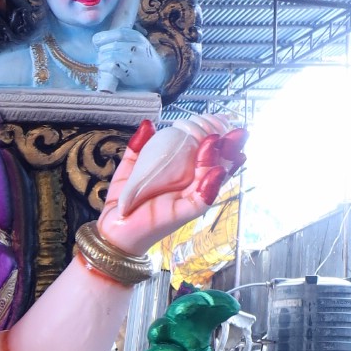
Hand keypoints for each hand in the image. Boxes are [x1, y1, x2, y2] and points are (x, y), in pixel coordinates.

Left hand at [93, 26, 157, 95]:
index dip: (104, 36)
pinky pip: (112, 67)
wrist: (157, 76)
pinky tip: (103, 67)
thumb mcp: (139, 42)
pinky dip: (104, 67)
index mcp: (138, 38)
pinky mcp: (129, 74)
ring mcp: (133, 61)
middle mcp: (137, 47)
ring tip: (102, 61)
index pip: (118, 33)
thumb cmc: (143, 58)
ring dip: (102, 59)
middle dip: (102, 50)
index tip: (96, 41)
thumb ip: (124, 37)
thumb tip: (99, 37)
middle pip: (112, 45)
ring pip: (110, 55)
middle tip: (100, 55)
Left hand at [99, 114, 244, 257]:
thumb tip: (148, 123)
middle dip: (229, 147)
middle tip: (237, 131)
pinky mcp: (182, 214)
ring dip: (221, 160)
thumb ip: (139, 147)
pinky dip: (210, 186)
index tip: (223, 121)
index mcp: (182, 172)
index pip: (206, 153)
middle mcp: (191, 185)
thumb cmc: (126, 201)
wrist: (113, 228)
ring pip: (214, 179)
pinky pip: (201, 200)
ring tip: (220, 142)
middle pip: (218, 164)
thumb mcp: (131, 168)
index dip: (217, 138)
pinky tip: (216, 171)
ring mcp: (188, 199)